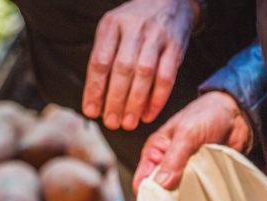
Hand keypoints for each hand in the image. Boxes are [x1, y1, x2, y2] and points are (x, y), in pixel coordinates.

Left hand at [83, 0, 199, 130]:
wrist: (169, 2)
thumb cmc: (134, 26)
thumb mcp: (113, 32)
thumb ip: (103, 60)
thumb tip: (95, 102)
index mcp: (112, 25)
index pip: (99, 61)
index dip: (94, 89)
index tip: (91, 112)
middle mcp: (134, 28)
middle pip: (122, 69)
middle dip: (115, 100)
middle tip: (111, 123)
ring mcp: (157, 36)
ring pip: (144, 74)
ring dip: (135, 103)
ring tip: (128, 123)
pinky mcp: (175, 47)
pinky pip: (166, 77)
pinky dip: (157, 99)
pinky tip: (148, 114)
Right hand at [133, 91, 250, 190]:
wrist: (236, 114)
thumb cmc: (207, 114)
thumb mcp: (187, 133)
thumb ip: (174, 158)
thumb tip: (161, 183)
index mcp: (155, 151)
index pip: (142, 180)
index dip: (148, 193)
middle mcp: (166, 164)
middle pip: (160, 191)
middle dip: (168, 198)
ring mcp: (183, 172)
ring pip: (179, 193)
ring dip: (187, 196)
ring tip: (194, 198)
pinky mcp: (199, 177)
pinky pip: (196, 191)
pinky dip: (200, 194)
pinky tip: (205, 195)